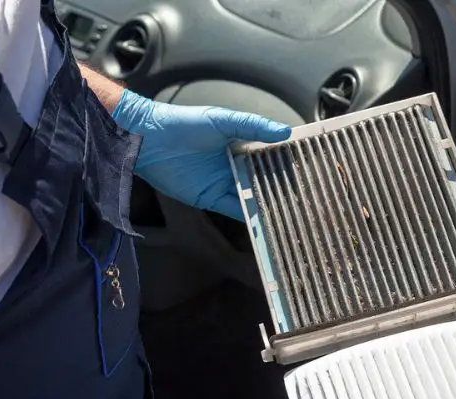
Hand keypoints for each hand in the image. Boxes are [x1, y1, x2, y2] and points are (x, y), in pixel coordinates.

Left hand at [112, 90, 291, 219]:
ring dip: (267, 205)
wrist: (149, 139)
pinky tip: (265, 220)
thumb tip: (285, 132)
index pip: (269, 157)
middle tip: (305, 197)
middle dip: (281, 189)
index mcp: (241, 144)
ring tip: (291, 212)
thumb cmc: (184, 123)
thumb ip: (254, 126)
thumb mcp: (223, 120)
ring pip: (251, 197)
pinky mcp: (211, 198)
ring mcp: (224, 183)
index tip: (306, 171)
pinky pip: (234, 209)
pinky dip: (248, 215)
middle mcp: (235, 165)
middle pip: (263, 180)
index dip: (286, 164)